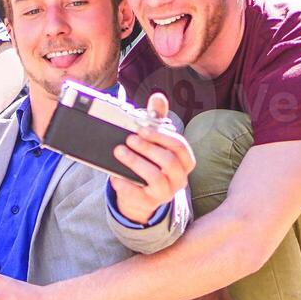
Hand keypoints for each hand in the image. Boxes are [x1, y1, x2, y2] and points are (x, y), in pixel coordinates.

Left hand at [108, 92, 195, 224]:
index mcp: (185, 162)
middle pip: (169, 161)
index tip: (143, 129)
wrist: (141, 196)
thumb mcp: (156, 143)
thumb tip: (158, 97)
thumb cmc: (151, 163)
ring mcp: (166, 192)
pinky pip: (138, 193)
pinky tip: (115, 175)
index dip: (162, 136)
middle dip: (148, 148)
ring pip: (155, 177)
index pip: (180, 146)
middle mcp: (179, 178)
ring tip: (119, 151)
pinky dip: (125, 183)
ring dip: (135, 162)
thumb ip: (158, 121)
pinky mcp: (149, 202)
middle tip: (129, 139)